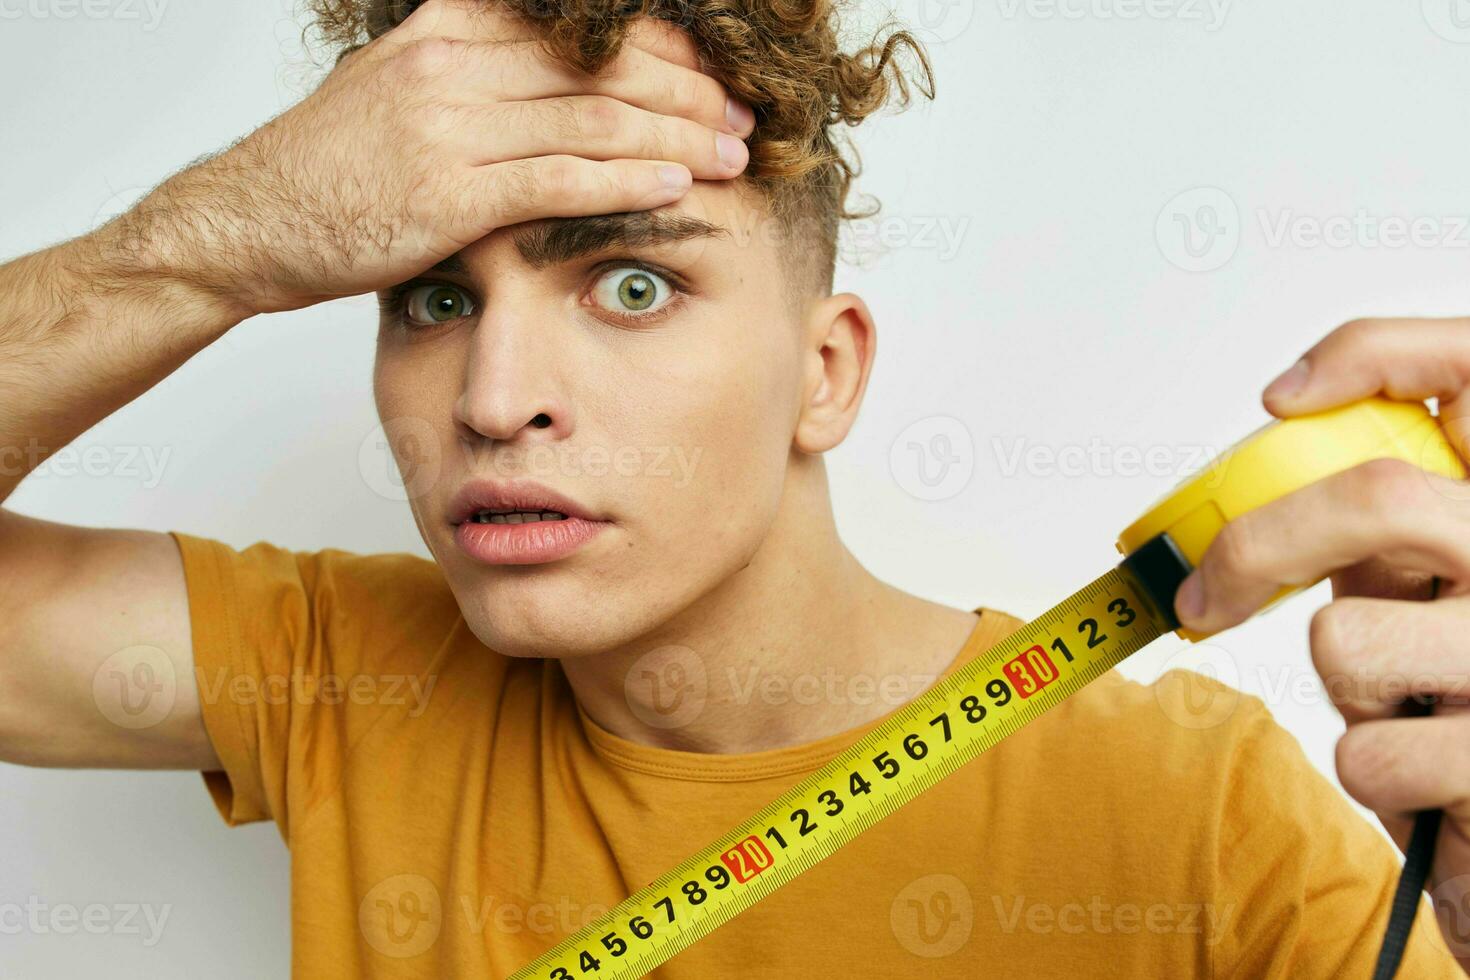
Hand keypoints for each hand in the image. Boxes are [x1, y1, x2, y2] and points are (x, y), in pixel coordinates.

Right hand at [91, 0, 753, 316]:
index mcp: (453, 29)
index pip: (586, 28)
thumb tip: (554, 78)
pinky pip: (560, 179)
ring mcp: (451, 124)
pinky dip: (628, 181)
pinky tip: (678, 186)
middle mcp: (457, 63)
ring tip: (733, 157)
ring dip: (678, 138)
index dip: (666, 51)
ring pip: (595, 119)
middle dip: (690, 93)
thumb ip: (477, 72)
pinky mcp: (450, 192)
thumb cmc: (330, 167)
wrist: (249, 220)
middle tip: (746, 120)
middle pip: (605, 67)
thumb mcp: (400, 87)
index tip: (717, 78)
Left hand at [1172, 316, 1469, 961]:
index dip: (1375, 355)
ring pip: (1346, 638)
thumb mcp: (1430, 582)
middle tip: (1202, 595)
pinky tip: (1430, 777)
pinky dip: (1368, 772)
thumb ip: (1385, 516)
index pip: (1469, 367)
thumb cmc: (1465, 696)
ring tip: (1405, 703)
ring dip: (1340, 684)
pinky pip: (1368, 753)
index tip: (1279, 400)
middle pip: (1378, 497)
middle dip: (1256, 547)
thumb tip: (1284, 416)